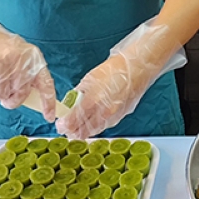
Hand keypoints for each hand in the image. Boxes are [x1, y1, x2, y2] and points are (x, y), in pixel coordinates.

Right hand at [0, 4, 55, 122]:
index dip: (48, 102)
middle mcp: (19, 60)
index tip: (49, 116)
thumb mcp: (18, 57)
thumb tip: (30, 100)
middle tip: (3, 86)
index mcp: (32, 57)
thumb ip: (26, 76)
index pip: (46, 83)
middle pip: (19, 96)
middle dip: (10, 99)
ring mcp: (1, 63)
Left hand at [57, 20, 184, 138]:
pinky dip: (96, 127)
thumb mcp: (90, 77)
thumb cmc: (116, 69)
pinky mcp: (121, 116)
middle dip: (72, 131)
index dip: (64, 126)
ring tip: (77, 126)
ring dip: (84, 131)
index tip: (59, 124)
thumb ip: (79, 92)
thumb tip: (71, 102)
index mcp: (93, 100)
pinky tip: (92, 121)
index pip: (73, 121)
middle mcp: (104, 112)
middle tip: (66, 127)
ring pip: (94, 131)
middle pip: (82, 132)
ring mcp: (114, 116)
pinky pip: (104, 126)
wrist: (138, 67)